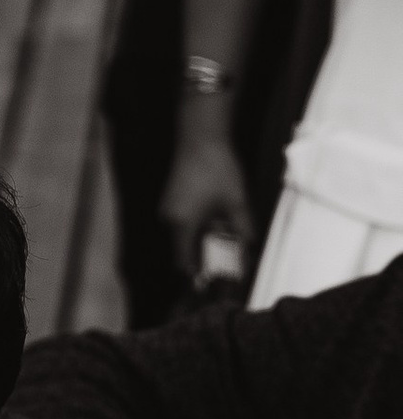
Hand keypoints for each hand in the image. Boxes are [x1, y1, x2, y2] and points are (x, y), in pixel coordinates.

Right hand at [162, 118, 250, 272]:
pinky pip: (182, 223)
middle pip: (183, 251)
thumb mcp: (236, 203)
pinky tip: (216, 222)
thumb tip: (249, 249)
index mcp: (182, 224)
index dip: (198, 275)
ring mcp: (168, 208)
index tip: (213, 281)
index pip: (184, 262)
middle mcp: (169, 219)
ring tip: (224, 240)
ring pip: (183, 236)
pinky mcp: (172, 199)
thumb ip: (243, 231)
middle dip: (203, 258)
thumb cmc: (217, 168)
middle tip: (225, 261)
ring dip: (201, 242)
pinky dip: (197, 228)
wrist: (200, 137)